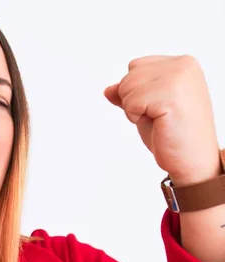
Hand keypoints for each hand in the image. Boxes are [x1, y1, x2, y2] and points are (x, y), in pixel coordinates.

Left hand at [104, 55, 220, 185]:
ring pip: (126, 87)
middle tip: (158, 116)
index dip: (135, 91)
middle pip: (128, 76)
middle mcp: (183, 65)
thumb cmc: (172, 134)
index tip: (158, 107)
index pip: (135, 66)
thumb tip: (108, 90)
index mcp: (182, 62)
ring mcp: (178, 77)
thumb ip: (129, 93)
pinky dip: (135, 116)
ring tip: (158, 119)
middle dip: (132, 100)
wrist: (192, 160)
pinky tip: (158, 123)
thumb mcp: (147, 108)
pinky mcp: (170, 95)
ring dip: (133, 109)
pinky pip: (130, 102)